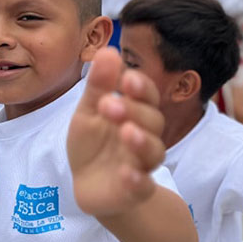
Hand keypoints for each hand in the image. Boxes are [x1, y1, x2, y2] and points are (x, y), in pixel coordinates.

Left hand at [67, 48, 166, 216]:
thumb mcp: (88, 111)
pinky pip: (143, 186)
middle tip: (109, 104)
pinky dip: (137, 179)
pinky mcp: (135, 191)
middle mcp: (144, 136)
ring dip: (142, 140)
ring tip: (126, 132)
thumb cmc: (93, 144)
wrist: (89, 186)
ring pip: (154, 152)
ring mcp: (141, 164)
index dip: (140, 87)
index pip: (147, 95)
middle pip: (152, 120)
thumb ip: (99, 85)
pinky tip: (127, 173)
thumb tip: (109, 50)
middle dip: (134, 110)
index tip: (126, 78)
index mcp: (135, 112)